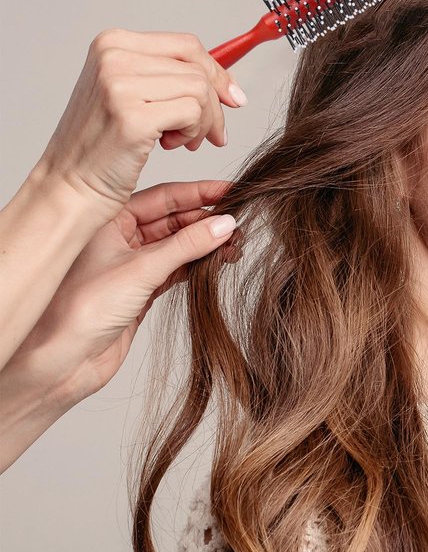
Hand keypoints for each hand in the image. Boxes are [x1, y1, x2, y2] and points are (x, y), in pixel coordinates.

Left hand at [9, 179, 240, 409]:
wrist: (64, 359)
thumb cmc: (82, 308)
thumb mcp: (142, 269)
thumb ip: (187, 245)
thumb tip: (224, 223)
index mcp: (109, 219)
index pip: (164, 197)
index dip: (199, 193)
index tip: (231, 192)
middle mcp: (120, 238)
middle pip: (174, 220)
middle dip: (207, 221)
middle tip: (239, 224)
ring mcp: (133, 264)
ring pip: (179, 245)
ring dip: (206, 244)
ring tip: (235, 246)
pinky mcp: (142, 289)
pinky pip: (178, 268)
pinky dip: (199, 264)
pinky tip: (218, 262)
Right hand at [36, 28, 246, 224]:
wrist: (71, 184)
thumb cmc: (103, 145)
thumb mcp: (130, 95)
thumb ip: (167, 78)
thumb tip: (226, 82)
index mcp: (112, 43)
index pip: (186, 45)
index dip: (217, 72)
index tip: (232, 97)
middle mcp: (114, 56)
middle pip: (197, 68)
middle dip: (215, 105)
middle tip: (212, 134)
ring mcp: (120, 84)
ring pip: (200, 91)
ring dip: (203, 123)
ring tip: (183, 141)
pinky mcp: (133, 115)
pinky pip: (193, 113)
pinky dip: (193, 133)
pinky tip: (172, 146)